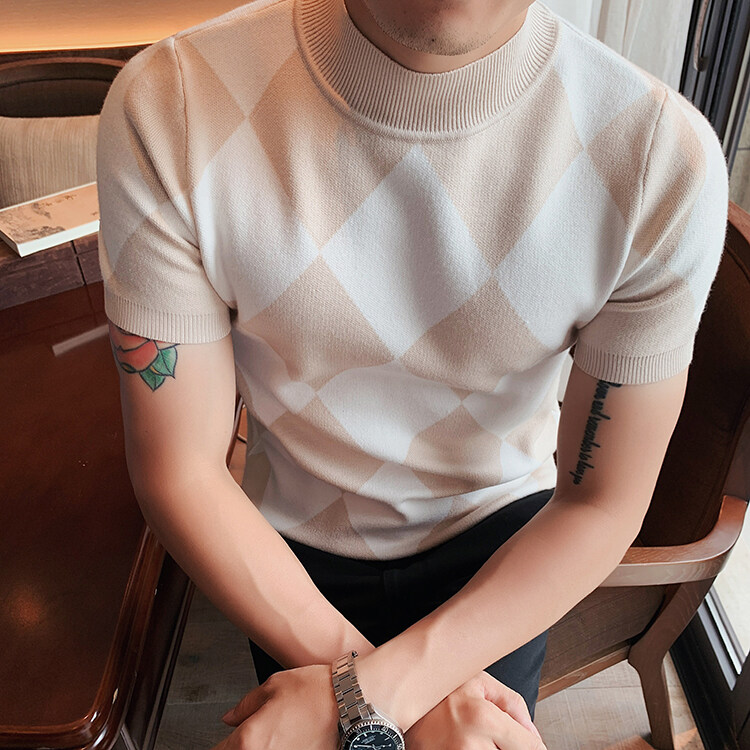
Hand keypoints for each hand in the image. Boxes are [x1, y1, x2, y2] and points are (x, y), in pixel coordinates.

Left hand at [215, 664, 338, 749]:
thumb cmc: (315, 692)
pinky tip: (293, 739)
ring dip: (266, 746)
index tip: (229, 738)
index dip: (224, 743)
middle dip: (243, 745)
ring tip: (279, 733)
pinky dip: (284, 748)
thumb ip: (246, 705)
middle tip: (260, 730)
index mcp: (248, 740)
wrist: (351, 702)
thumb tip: (230, 717)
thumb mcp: (273, 686)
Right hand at [406, 672, 546, 749]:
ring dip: (489, 749)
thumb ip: (513, 705)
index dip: (533, 746)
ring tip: (476, 738)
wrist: (395, 700)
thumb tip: (532, 735)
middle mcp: (469, 744)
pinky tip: (465, 742)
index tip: (531, 745)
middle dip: (506, 746)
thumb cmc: (439, 689)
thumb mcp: (480, 682)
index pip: (528, 747)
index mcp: (482, 717)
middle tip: (493, 735)